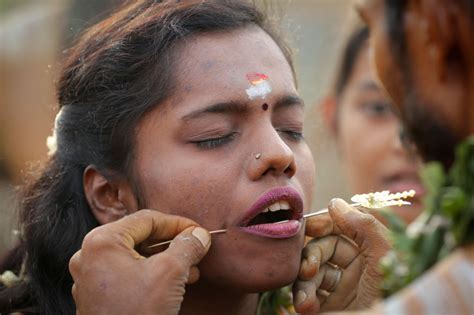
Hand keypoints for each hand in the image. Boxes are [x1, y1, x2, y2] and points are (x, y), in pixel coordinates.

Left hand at [69, 210, 210, 314]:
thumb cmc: (139, 313)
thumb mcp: (170, 272)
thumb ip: (187, 246)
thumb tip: (199, 235)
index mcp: (101, 241)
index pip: (147, 219)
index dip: (178, 224)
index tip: (198, 232)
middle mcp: (89, 256)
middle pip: (140, 237)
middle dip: (172, 244)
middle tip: (195, 249)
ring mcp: (91, 277)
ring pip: (135, 256)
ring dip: (165, 260)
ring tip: (190, 269)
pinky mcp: (97, 296)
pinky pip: (128, 274)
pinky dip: (151, 274)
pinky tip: (175, 283)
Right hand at [293, 198, 390, 313]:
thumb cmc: (394, 293)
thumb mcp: (385, 255)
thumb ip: (363, 225)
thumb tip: (335, 202)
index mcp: (371, 251)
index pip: (340, 229)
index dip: (323, 224)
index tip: (310, 226)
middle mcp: (355, 269)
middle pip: (321, 249)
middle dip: (310, 256)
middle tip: (308, 269)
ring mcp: (341, 289)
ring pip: (310, 273)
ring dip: (303, 282)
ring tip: (305, 298)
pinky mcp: (329, 307)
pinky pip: (307, 295)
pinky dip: (302, 298)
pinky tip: (306, 306)